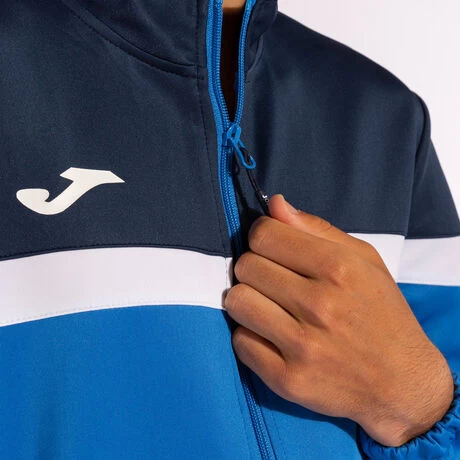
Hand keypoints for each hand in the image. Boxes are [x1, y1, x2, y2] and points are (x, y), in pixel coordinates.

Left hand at [224, 194, 453, 446]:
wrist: (402, 383)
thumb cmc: (383, 314)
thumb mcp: (365, 260)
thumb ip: (316, 228)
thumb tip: (274, 204)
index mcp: (338, 268)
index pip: (264, 235)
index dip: (262, 236)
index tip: (272, 247)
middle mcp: (319, 305)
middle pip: (246, 266)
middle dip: (255, 267)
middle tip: (273, 280)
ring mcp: (302, 345)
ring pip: (236, 301)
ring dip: (247, 300)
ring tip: (268, 306)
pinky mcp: (288, 379)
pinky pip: (240, 342)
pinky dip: (251, 336)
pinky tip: (272, 336)